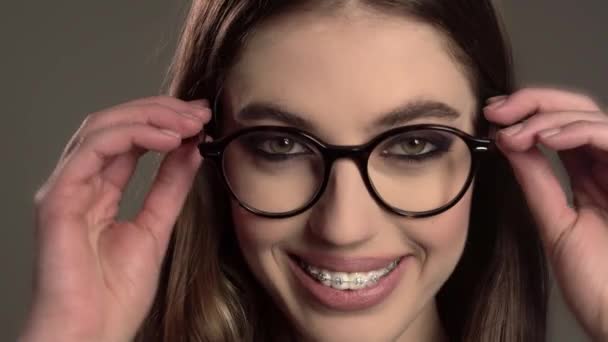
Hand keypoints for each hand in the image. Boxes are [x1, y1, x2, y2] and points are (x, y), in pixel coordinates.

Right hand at [19, 96, 210, 341]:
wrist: (91, 333)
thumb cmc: (113, 295)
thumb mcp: (157, 228)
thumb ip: (170, 187)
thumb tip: (191, 149)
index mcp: (99, 192)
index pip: (130, 140)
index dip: (165, 122)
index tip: (201, 118)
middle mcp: (80, 183)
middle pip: (115, 125)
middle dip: (161, 112)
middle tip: (198, 111)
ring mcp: (67, 187)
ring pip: (103, 127)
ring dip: (150, 117)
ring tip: (188, 122)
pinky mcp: (59, 197)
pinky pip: (94, 149)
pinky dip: (133, 135)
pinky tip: (167, 138)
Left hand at [484, 88, 607, 340]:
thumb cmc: (596, 280)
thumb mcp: (556, 222)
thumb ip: (537, 181)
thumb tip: (509, 144)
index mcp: (591, 177)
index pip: (560, 129)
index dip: (527, 114)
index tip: (492, 117)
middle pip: (576, 111)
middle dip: (533, 103)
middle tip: (497, 110)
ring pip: (590, 117)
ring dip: (546, 117)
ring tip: (513, 132)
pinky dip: (576, 130)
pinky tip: (543, 138)